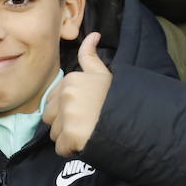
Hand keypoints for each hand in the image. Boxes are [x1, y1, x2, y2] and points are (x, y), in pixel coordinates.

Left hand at [42, 32, 110, 156]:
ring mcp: (68, 116)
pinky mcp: (71, 136)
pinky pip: (61, 149)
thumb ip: (90, 56)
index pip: (52, 101)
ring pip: (55, 134)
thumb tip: (93, 35)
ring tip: (88, 133)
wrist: (135, 119)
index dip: (66, 110)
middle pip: (50, 118)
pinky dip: (72, 150)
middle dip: (64, 124)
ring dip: (68, 138)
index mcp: (70, 80)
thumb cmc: (118, 97)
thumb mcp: (103, 74)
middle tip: (86, 124)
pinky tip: (86, 143)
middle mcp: (66, 96)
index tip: (84, 112)